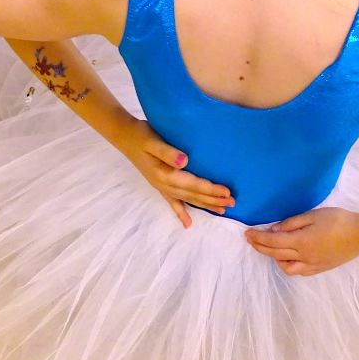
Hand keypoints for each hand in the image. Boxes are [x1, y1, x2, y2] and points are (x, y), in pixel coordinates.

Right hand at [116, 118, 232, 227]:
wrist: (125, 136)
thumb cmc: (141, 135)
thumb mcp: (152, 140)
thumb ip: (168, 152)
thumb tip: (185, 161)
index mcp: (165, 174)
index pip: (193, 184)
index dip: (211, 189)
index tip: (227, 192)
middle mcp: (164, 184)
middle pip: (193, 195)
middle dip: (213, 200)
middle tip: (233, 203)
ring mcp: (162, 187)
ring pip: (187, 199)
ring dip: (205, 205)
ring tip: (222, 211)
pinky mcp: (160, 185)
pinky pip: (173, 203)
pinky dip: (181, 213)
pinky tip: (188, 224)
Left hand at [245, 207, 358, 275]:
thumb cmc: (338, 220)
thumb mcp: (314, 215)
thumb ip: (292, 223)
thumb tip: (274, 230)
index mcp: (301, 241)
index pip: (272, 241)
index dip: (257, 238)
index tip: (247, 233)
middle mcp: (303, 256)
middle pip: (275, 254)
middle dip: (260, 247)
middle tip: (251, 240)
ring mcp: (312, 265)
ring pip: (286, 267)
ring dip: (275, 258)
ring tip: (272, 248)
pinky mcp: (320, 268)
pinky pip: (299, 271)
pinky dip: (289, 264)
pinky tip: (290, 257)